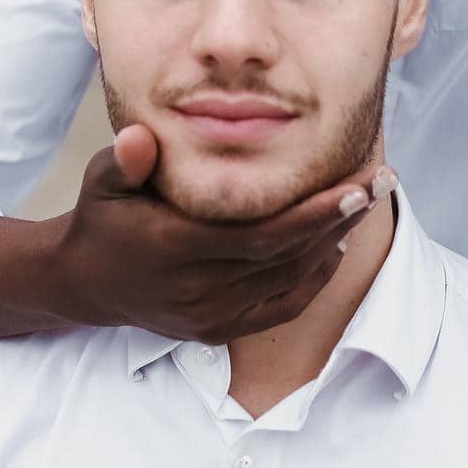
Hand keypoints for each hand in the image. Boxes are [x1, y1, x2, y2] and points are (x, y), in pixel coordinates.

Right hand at [52, 124, 395, 342]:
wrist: (85, 281)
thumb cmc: (103, 216)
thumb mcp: (103, 181)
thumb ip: (126, 160)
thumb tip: (140, 138)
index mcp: (175, 250)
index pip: (262, 235)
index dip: (314, 213)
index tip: (356, 185)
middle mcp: (197, 290)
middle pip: (287, 257)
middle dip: (340, 218)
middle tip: (381, 180)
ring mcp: (209, 316)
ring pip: (289, 282)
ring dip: (333, 242)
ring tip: (367, 201)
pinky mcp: (217, 330)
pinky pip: (280, 307)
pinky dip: (313, 278)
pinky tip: (334, 244)